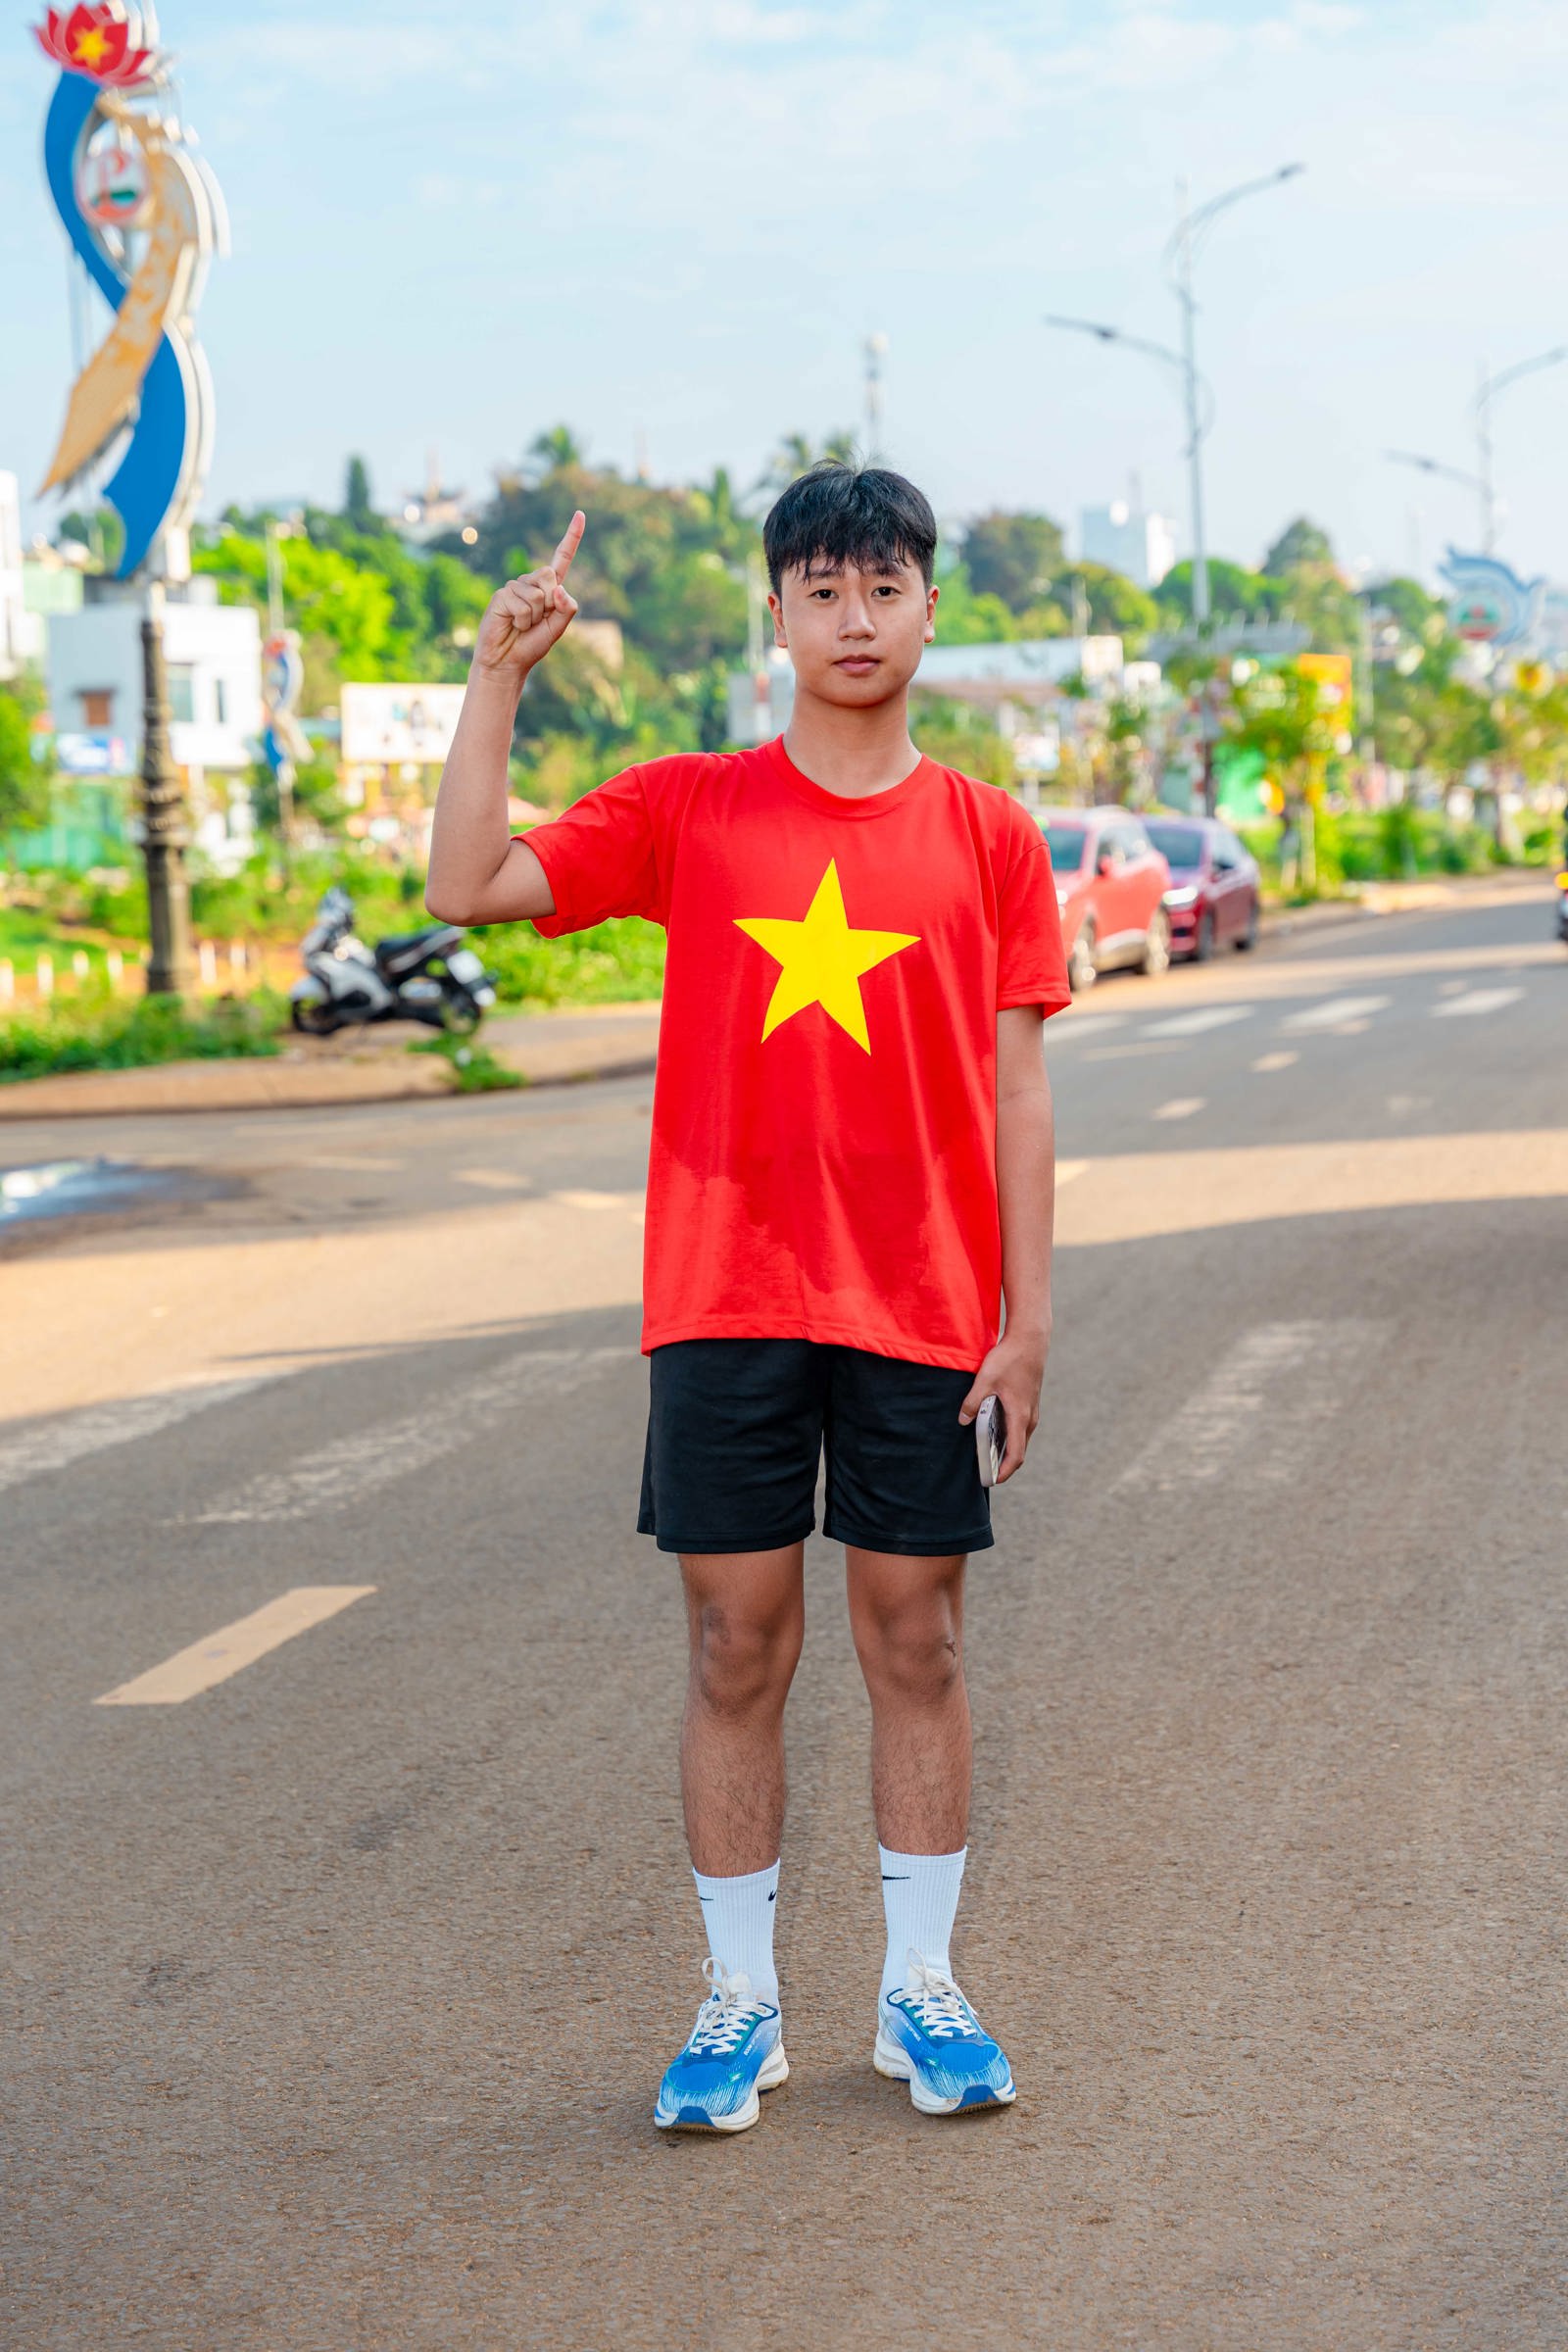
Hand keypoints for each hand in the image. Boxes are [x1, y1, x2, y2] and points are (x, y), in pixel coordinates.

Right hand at [472, 511, 583, 682]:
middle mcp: (531, 583)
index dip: (572, 537)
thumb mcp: (557, 629)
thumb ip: (566, 608)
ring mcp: (515, 588)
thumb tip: (558, 587)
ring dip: (534, 616)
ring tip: (523, 626)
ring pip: (537, 593)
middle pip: (550, 575)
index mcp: (549, 589)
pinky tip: (512, 625)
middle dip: (549, 602)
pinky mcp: (501, 596)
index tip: (580, 514)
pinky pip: (522, 604)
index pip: (561, 558)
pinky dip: (522, 620)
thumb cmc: (531, 645)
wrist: (507, 662)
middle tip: (537, 620)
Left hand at [959, 1319, 1049, 1483]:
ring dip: (1005, 1449)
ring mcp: (1031, 1411)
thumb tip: (962, 1420)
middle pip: (1018, 1450)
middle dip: (1002, 1464)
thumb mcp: (985, 1379)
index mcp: (1020, 1416)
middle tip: (983, 1471)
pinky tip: (991, 1431)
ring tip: (985, 1454)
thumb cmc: (1009, 1358)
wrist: (1030, 1340)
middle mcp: (1029, 1418)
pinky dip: (1008, 1436)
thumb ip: (972, 1402)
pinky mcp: (1029, 1403)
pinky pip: (1019, 1428)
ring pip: (1019, 1439)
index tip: (991, 1480)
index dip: (1004, 1471)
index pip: (1015, 1455)